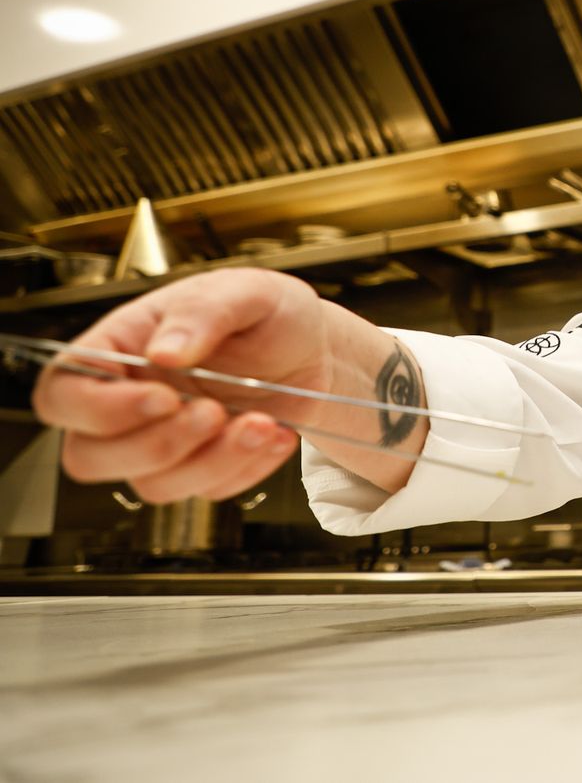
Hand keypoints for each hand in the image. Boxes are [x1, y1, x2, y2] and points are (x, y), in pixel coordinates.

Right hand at [32, 268, 329, 502]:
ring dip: (209, 462)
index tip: (164, 397)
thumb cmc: (268, 313)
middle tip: (215, 412)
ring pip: (150, 485)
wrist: (314, 350)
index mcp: (118, 348)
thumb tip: (163, 351)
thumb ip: (202, 312)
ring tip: (262, 423)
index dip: (99, 409)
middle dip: (157, 445)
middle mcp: (127, 401)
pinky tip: (275, 434)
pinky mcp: (199, 468)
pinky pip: (206, 493)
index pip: (62, 393)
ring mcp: (160, 441)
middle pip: (89, 456)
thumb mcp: (245, 292)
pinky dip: (244, 469)